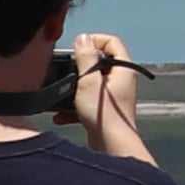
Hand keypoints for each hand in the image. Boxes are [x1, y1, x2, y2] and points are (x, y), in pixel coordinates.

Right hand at [70, 32, 154, 162]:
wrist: (111, 146)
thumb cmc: (104, 115)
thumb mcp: (89, 81)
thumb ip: (86, 58)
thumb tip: (83, 39)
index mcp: (123, 70)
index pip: (112, 42)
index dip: (95, 40)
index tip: (78, 47)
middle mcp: (121, 81)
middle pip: (100, 62)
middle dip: (80, 66)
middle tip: (67, 70)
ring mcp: (113, 96)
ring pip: (91, 84)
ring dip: (74, 89)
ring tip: (62, 95)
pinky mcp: (105, 111)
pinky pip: (87, 102)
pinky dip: (74, 106)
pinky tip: (61, 115)